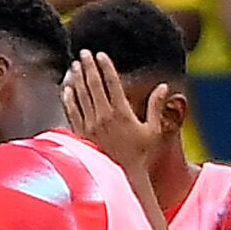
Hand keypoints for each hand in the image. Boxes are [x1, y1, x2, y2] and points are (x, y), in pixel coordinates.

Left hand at [65, 47, 186, 181]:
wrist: (123, 176)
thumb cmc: (141, 154)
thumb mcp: (154, 130)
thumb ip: (157, 107)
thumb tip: (164, 86)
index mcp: (122, 113)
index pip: (112, 83)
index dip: (105, 67)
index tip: (101, 54)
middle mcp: (103, 116)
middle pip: (93, 85)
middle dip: (88, 67)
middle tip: (84, 53)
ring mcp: (89, 125)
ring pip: (80, 96)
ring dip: (77, 79)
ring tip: (75, 65)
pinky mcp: (80, 134)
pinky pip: (71, 112)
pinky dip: (68, 99)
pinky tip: (66, 88)